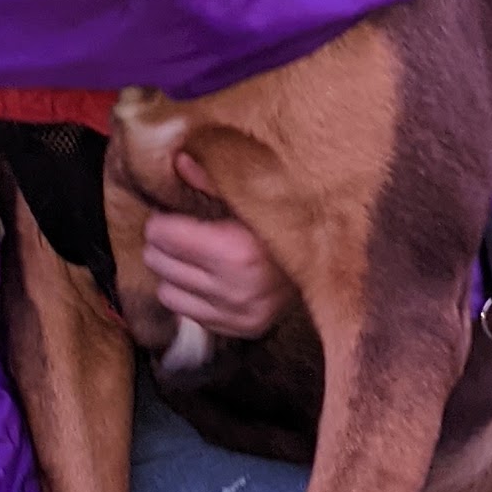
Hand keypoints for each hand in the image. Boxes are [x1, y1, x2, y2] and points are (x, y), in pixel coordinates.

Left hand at [142, 153, 296, 339]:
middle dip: (162, 244)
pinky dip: (191, 296)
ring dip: (173, 273)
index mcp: (235, 250)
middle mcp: (234, 287)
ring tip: (190, 258)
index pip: (163, 235)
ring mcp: (237, 313)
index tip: (172, 213)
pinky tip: (207, 280)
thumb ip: (213, 181)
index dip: (163, 220)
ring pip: (168, 292)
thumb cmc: (287, 220)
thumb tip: (178, 161)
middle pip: (159, 262)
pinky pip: (189, 314)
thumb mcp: (253, 195)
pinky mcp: (241, 329)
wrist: (333, 261)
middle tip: (177, 232)